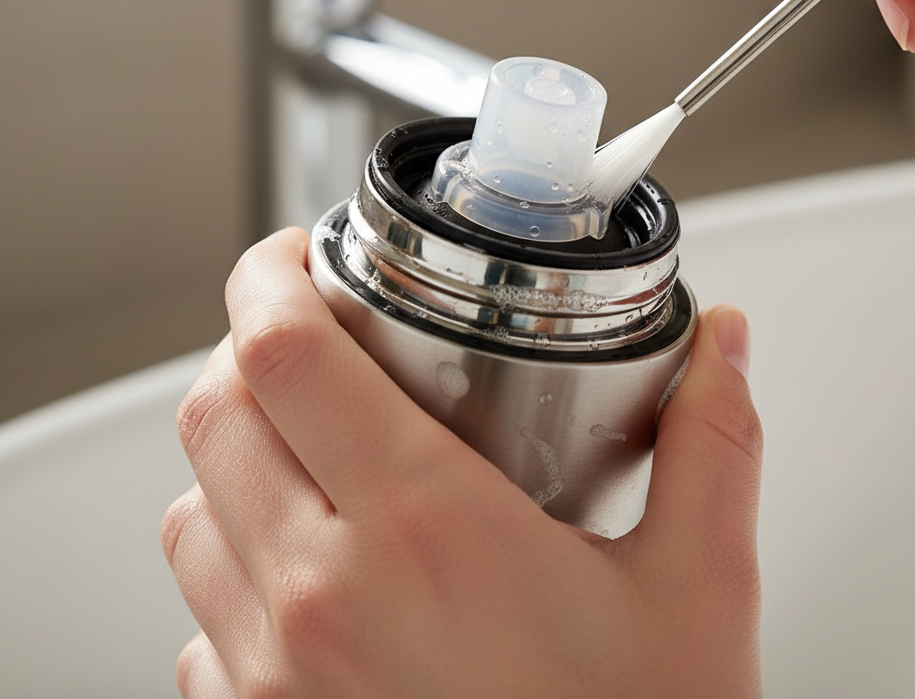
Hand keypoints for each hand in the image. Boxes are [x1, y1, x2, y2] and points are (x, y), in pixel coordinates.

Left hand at [162, 228, 762, 697]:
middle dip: (253, 350)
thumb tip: (722, 344)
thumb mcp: (700, 593)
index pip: (283, 356)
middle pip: (217, 413)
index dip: (269, 279)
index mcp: (425, 534)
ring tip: (315, 449)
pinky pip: (198, 616)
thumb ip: (712, 443)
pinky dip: (235, 561)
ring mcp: (271, 679)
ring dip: (241, 455)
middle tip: (318, 340)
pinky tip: (315, 572)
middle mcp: (320, 601)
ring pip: (192, 509)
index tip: (295, 258)